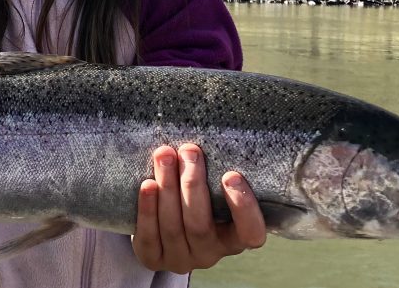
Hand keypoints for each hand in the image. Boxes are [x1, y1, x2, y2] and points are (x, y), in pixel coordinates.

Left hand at [132, 144, 266, 273]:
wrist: (160, 224)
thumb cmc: (194, 198)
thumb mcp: (212, 192)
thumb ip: (215, 176)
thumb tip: (209, 138)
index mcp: (233, 238)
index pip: (250, 233)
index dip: (243, 207)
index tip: (231, 174)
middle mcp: (209, 253)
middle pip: (200, 225)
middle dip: (192, 185)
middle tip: (189, 151)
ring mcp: (181, 259)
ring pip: (173, 227)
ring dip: (168, 188)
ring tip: (165, 155)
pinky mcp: (154, 259)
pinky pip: (149, 236)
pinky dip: (148, 209)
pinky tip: (147, 184)